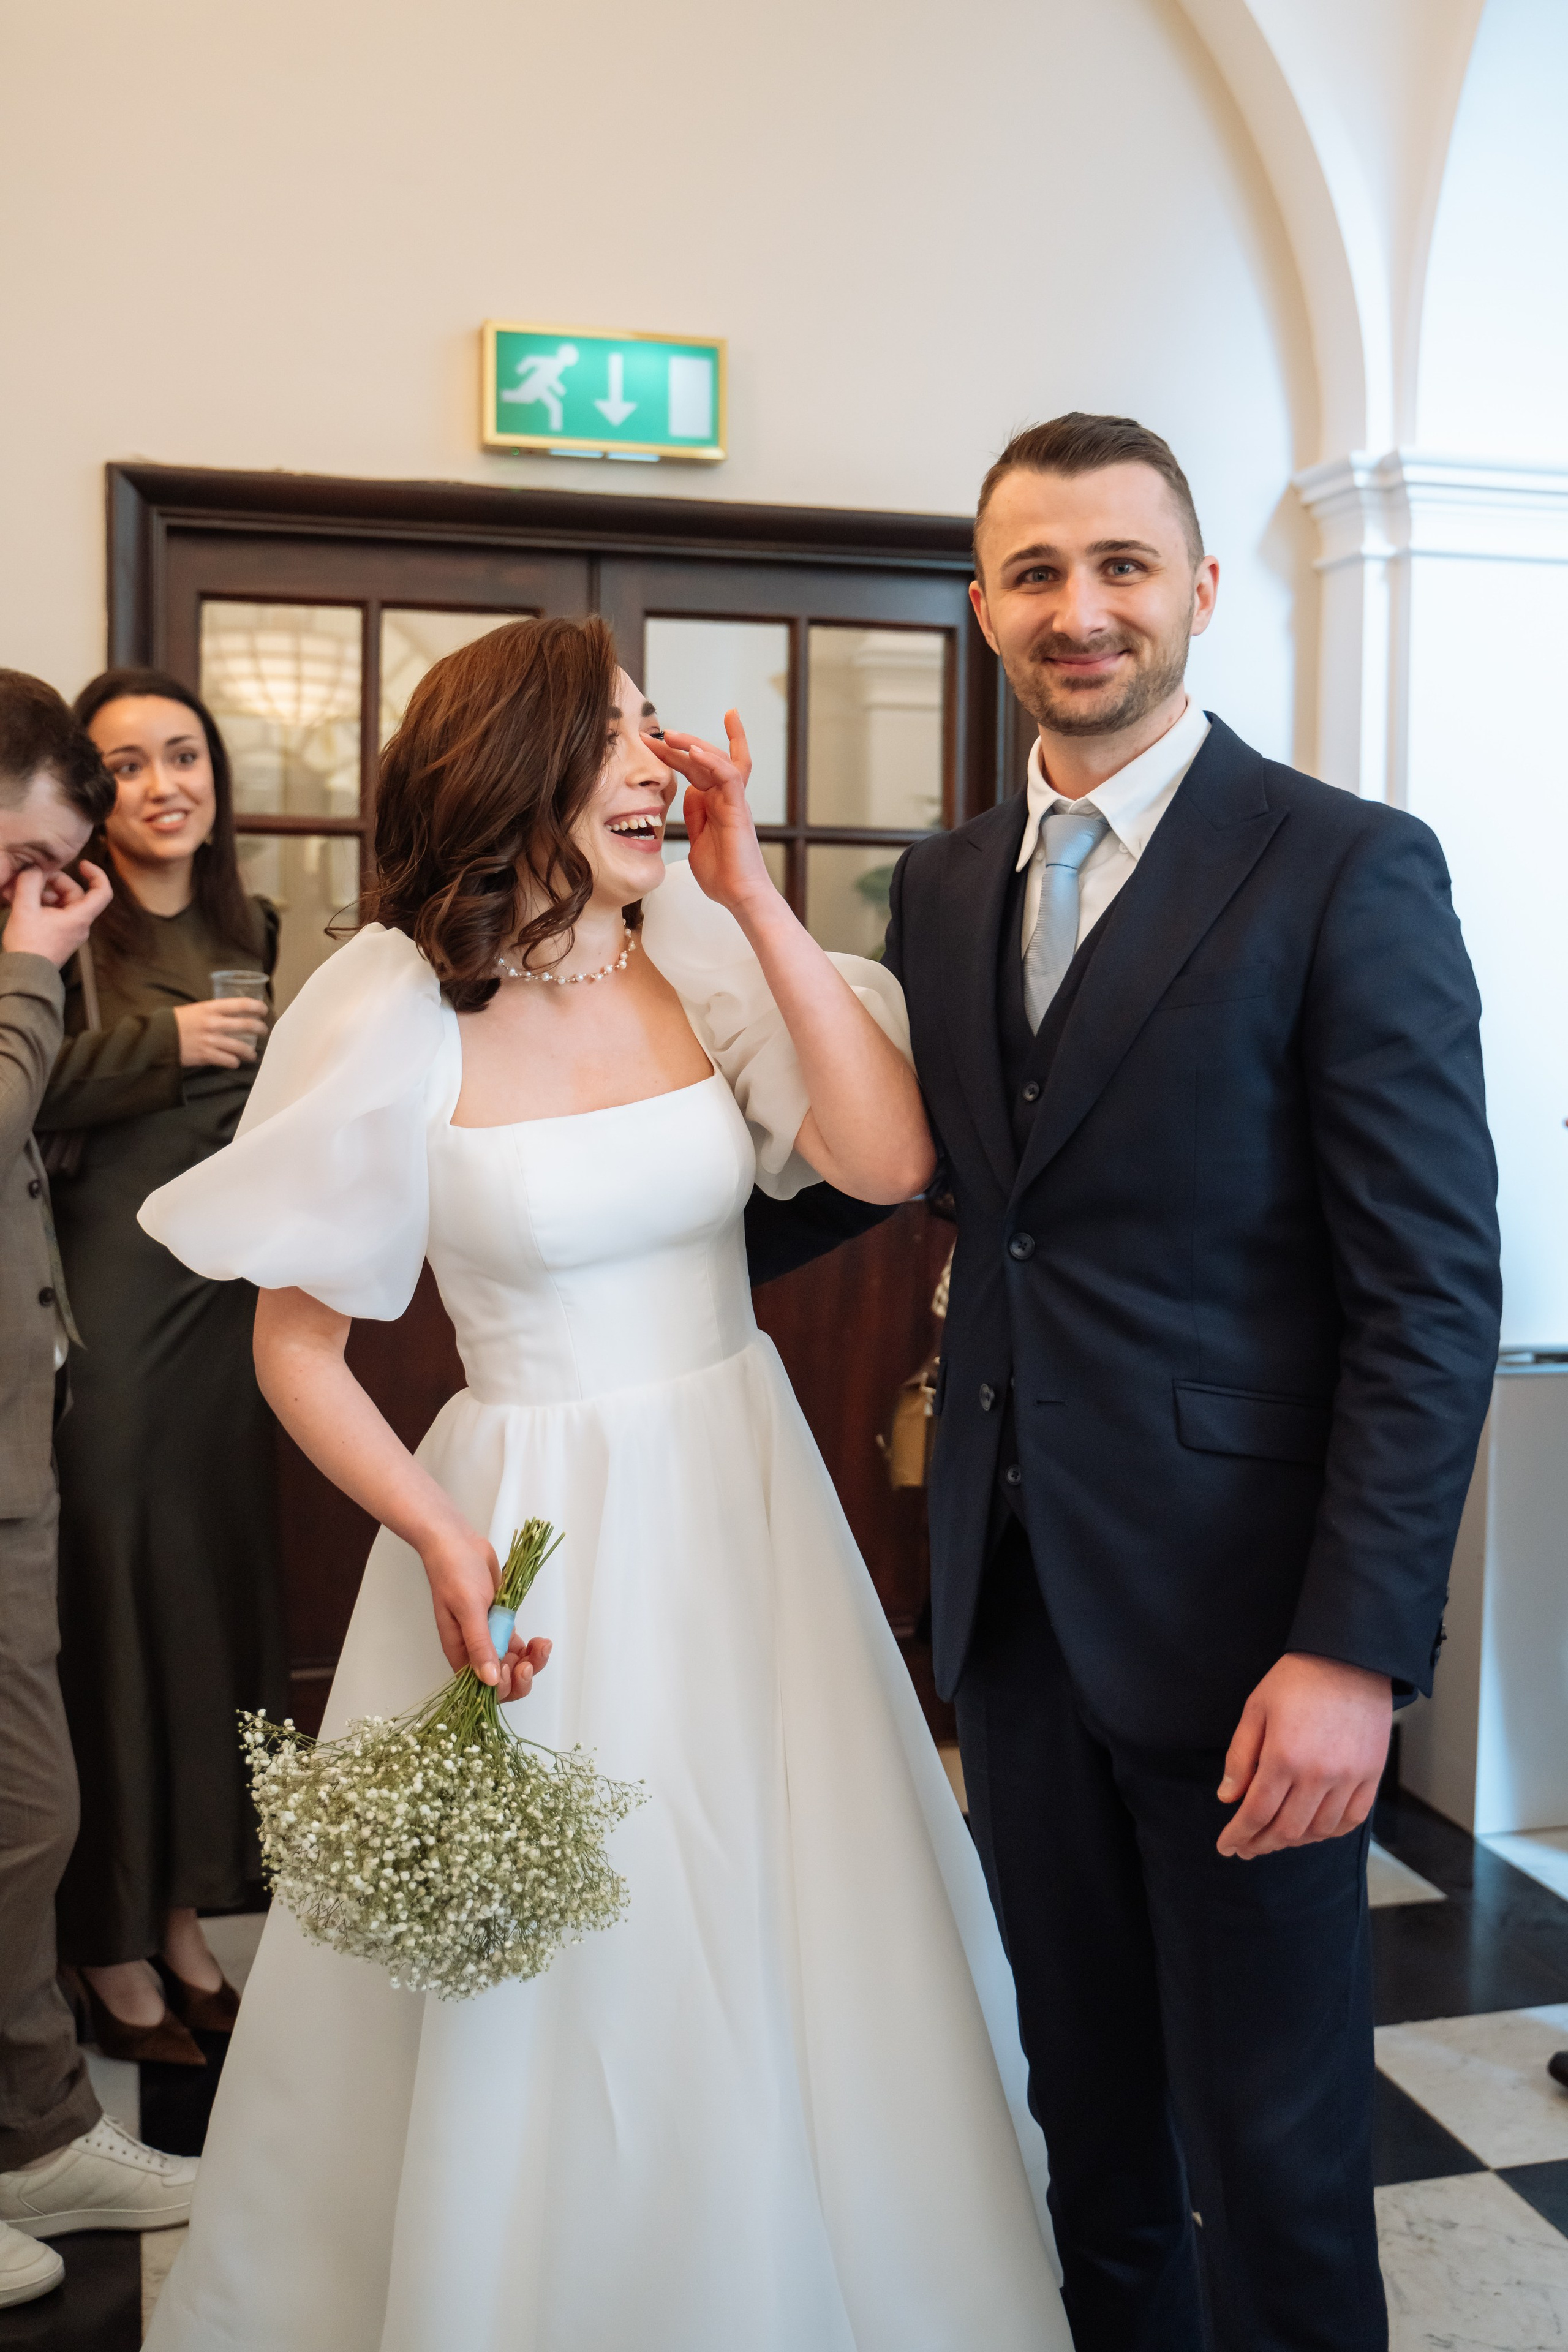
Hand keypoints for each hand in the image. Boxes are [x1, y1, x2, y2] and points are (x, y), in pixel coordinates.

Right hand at [4, 861, 112, 967]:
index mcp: (80, 917)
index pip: (102, 891)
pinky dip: (42, 906)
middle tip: (32, 878)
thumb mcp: (25, 909)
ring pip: (62, 903)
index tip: (82, 864)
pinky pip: (55, 914)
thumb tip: (34, 868)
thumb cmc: (28, 946)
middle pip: (75, 893)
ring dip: (44, 894)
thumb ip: (30, 883)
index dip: (96, 874)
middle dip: (54, 882)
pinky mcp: (59, 937)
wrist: (24, 975)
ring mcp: (70, 932)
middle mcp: (80, 925)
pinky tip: (24, 905)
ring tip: (22, 894)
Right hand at [174, 996, 268, 1067]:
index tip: (264, 1010)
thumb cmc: (174, 1022)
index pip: (240, 1004)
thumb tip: (227, 1015)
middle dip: (259, 1029)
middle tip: (263, 1031)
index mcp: (210, 1008)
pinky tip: (235, 1062)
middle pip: (246, 1025)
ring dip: (250, 1051)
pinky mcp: (206, 1055)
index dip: (256, 1007)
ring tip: (252, 1054)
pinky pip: (228, 1060)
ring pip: (240, 1047)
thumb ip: (211, 1012)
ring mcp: (211, 1040)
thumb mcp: (194, 1010)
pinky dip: (234, 1062)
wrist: (156, 1038)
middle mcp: (213, 1023)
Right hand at [420, 1520, 553, 1698]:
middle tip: (531, 1661)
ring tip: (543, 1646)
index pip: (481, 1688)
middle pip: (501, 1682)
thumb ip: (480, 1644)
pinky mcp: (500, 1623)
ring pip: (514, 1665)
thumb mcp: (468, 1609)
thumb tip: (489, 1680)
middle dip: (520, 1678)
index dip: (501, 1686)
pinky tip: (540, 1640)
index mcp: (459, 1653)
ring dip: (532, 1662)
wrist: (458, 1542)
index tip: (512, 1666)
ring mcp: (489, 1636)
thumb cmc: (454, 1572)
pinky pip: (518, 1646)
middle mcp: (473, 1649)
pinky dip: (532, 1649)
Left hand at [645, 711, 775, 917]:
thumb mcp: (697, 839)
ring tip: (670, 735)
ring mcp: (733, 801)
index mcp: (715, 803)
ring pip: (718, 760)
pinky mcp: (739, 809)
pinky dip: (712, 761)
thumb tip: (688, 793)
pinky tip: (694, 752)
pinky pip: (729, 776)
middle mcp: (726, 797)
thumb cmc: (722, 873)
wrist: (739, 895)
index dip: (675, 754)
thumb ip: (694, 816)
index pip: (697, 769)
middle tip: (654, 734)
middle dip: (679, 744)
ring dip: (693, 744)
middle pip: (705, 759)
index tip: (651, 744)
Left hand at [1216, 1652, 1391, 1858]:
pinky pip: (1352, 1819)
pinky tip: (1314, 1830)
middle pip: (1287, 1829)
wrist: (1349, 1659)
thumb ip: (1240, 1757)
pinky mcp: (1371, 1774)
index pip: (1256, 1813)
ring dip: (1294, 1841)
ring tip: (1276, 1839)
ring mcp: (1349, 1777)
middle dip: (1262, 1844)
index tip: (1227, 1847)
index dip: (1239, 1835)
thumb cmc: (1296, 1680)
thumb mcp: (1256, 1710)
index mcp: (1283, 1757)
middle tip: (1248, 1848)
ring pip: (1319, 1830)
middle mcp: (1318, 1775)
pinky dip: (1330, 1831)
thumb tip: (1228, 1798)